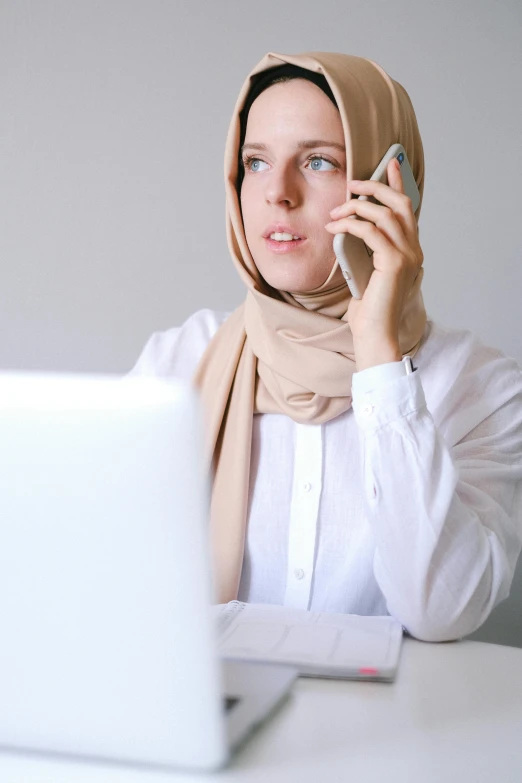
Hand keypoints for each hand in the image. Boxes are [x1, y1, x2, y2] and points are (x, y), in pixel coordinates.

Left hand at [325, 158, 423, 370]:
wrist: (375, 334)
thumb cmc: (369, 309)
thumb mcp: (367, 271)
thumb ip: (368, 249)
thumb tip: (351, 226)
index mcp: (410, 250)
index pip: (407, 209)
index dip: (398, 183)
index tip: (389, 164)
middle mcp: (414, 250)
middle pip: (399, 204)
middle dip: (376, 187)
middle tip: (353, 183)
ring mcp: (408, 256)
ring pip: (385, 214)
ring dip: (357, 207)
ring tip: (336, 212)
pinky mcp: (395, 263)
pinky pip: (371, 231)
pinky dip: (351, 225)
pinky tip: (335, 228)